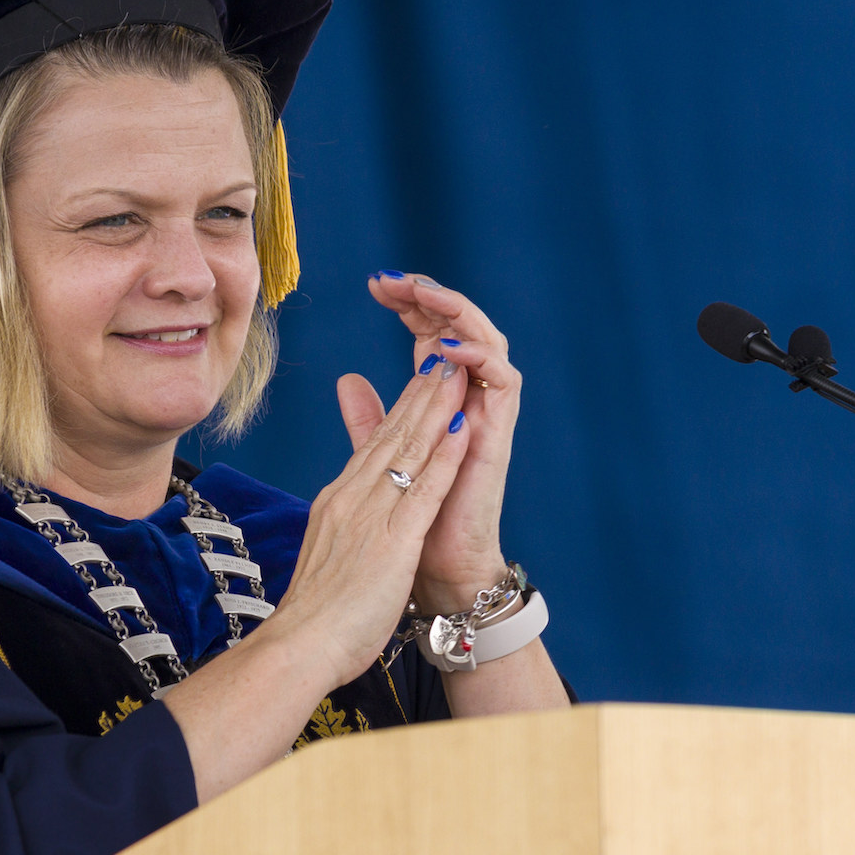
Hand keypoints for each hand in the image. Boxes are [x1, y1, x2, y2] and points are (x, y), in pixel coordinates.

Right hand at [268, 336, 476, 687]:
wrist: (298, 647)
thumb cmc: (314, 615)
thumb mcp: (325, 553)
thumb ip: (338, 522)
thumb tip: (340, 507)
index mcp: (337, 502)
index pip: (374, 446)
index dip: (400, 410)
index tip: (421, 381)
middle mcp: (352, 499)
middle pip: (392, 437)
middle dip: (421, 394)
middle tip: (443, 355)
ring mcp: (371, 517)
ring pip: (409, 452)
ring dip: (436, 409)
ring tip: (456, 372)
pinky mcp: (392, 542)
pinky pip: (423, 491)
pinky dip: (445, 457)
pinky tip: (462, 429)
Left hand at [338, 272, 525, 614]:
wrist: (436, 575)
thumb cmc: (415, 526)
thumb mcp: (383, 462)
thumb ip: (372, 421)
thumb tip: (349, 379)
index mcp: (440, 403)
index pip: (431, 335)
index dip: (410, 306)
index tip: (375, 284)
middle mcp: (467, 402)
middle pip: (460, 329)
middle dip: (431, 298)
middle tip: (396, 280)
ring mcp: (486, 416)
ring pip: (488, 343)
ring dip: (458, 315)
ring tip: (424, 296)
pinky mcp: (499, 436)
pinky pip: (505, 382)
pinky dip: (482, 358)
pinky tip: (448, 347)